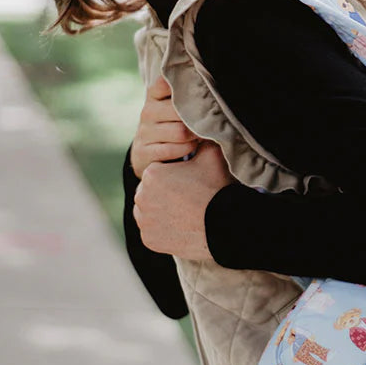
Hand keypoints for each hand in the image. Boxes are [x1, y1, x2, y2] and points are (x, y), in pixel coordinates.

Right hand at [131, 75, 199, 178]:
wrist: (148, 153)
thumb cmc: (170, 125)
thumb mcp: (173, 108)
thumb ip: (184, 94)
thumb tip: (202, 78)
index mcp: (154, 97)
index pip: (164, 84)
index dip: (182, 86)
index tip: (198, 90)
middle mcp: (147, 112)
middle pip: (179, 110)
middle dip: (197, 118)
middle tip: (208, 122)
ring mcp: (144, 132)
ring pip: (180, 132)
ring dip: (195, 136)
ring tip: (200, 135)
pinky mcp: (143, 152)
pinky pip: (172, 150)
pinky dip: (187, 149)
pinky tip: (191, 147)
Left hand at [134, 142, 233, 259]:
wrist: (224, 225)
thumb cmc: (217, 189)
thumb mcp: (212, 156)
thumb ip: (202, 138)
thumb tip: (202, 124)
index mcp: (151, 174)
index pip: (159, 173)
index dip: (175, 177)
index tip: (190, 184)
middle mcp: (141, 197)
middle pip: (151, 193)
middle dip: (165, 194)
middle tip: (189, 199)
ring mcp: (144, 220)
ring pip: (149, 212)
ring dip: (161, 212)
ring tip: (185, 213)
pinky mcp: (148, 240)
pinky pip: (152, 232)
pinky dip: (163, 231)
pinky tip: (181, 227)